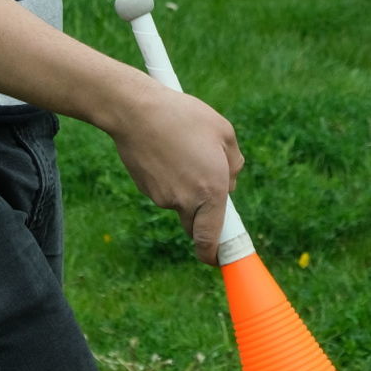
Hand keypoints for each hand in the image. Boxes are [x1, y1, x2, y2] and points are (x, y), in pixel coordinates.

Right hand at [108, 82, 243, 264]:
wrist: (136, 111)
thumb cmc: (183, 117)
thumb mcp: (223, 132)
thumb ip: (234, 162)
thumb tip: (230, 181)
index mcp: (212, 190)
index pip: (211, 238)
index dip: (214, 254)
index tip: (217, 259)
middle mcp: (186, 200)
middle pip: (195, 225)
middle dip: (202, 217)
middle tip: (205, 187)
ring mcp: (162, 196)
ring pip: (179, 203)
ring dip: (185, 188)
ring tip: (181, 151)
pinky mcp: (145, 188)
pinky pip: (163, 190)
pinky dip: (168, 178)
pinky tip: (165, 151)